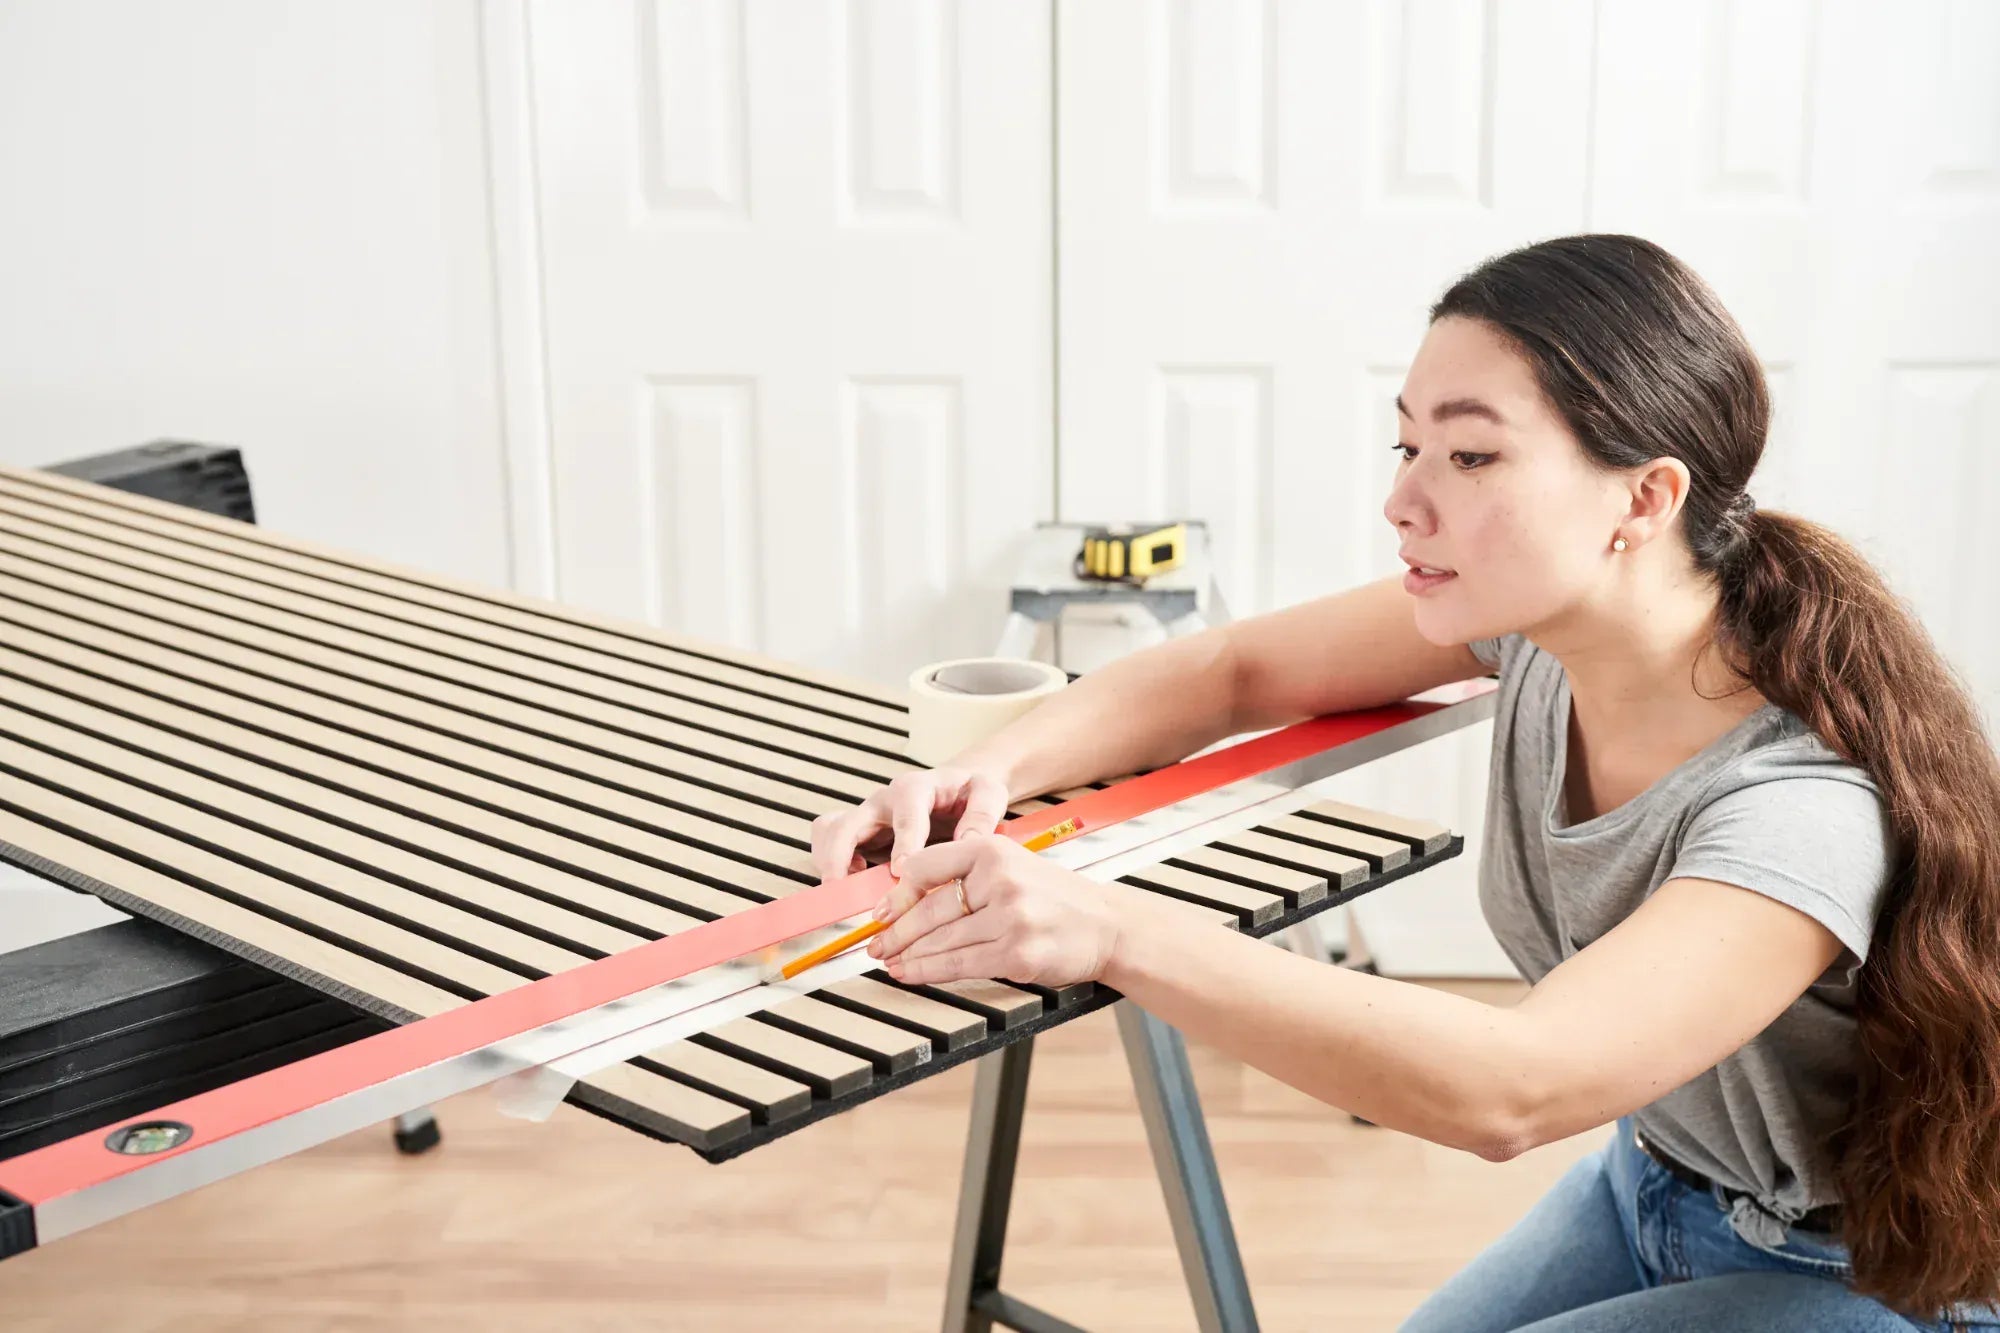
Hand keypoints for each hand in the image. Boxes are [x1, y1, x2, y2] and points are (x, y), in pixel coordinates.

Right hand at [809, 765, 1011, 882]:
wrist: (958, 787)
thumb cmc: (971, 792)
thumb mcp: (988, 794)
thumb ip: (981, 816)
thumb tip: (967, 844)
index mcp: (916, 788)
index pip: (904, 812)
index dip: (902, 842)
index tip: (902, 870)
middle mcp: (884, 800)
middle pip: (847, 821)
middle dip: (841, 855)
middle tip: (845, 887)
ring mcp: (868, 816)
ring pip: (829, 831)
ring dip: (830, 862)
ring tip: (847, 889)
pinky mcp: (860, 832)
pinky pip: (829, 843)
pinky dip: (832, 863)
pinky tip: (856, 881)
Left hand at [864, 834, 1123, 988]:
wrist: (1107, 926)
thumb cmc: (1055, 898)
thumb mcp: (1013, 866)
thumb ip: (967, 873)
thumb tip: (909, 894)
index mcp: (994, 850)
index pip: (927, 866)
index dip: (897, 893)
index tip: (880, 911)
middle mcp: (1001, 880)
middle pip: (931, 909)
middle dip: (897, 931)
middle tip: (875, 944)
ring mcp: (1010, 917)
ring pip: (942, 940)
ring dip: (908, 955)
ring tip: (889, 962)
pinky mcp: (1017, 952)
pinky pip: (960, 964)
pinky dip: (930, 972)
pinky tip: (913, 973)